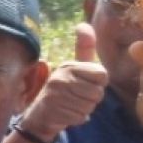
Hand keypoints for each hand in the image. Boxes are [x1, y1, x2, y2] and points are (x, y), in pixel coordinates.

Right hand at [17, 24, 106, 141]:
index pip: (102, 74)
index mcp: (69, 66)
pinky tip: (67, 114)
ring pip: (90, 106)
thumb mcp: (73, 67)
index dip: (98, 83)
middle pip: (98, 92)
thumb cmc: (63, 89)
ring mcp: (56, 95)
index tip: (86, 83)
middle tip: (77, 97)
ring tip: (72, 105)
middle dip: (92, 99)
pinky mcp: (55, 111)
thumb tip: (83, 24)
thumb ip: (84, 48)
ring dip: (85, 109)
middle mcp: (61, 77)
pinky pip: (81, 117)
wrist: (40, 115)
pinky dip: (77, 118)